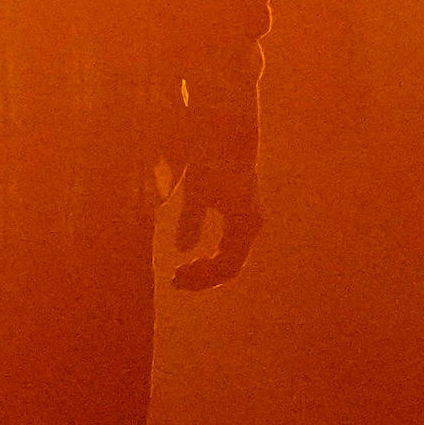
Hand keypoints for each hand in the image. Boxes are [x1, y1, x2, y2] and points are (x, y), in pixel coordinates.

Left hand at [169, 155, 262, 289]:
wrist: (225, 143)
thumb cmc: (210, 163)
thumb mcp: (197, 190)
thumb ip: (190, 219)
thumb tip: (182, 249)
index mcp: (244, 224)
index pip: (228, 265)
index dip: (203, 276)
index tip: (177, 276)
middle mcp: (250, 228)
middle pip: (229, 269)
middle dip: (202, 278)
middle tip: (173, 281)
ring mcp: (246, 226)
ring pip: (229, 262)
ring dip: (205, 273)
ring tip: (177, 276)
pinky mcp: (239, 222)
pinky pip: (227, 252)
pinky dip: (209, 261)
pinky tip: (189, 262)